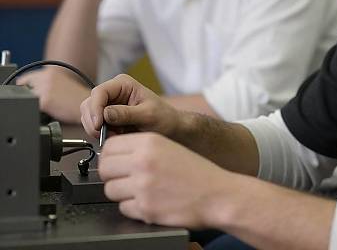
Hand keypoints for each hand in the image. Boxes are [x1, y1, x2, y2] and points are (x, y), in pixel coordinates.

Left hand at [16, 69, 89, 123]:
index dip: (26, 88)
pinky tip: (51, 112)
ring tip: (48, 107)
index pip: (25, 79)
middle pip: (22, 88)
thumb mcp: (60, 83)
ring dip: (33, 104)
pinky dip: (39, 112)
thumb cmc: (76, 98)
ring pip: (26, 98)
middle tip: (41, 102)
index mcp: (50, 71)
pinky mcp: (45, 101)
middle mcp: (46, 77)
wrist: (89, 105)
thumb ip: (45, 82)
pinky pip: (32, 108)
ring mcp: (44, 88)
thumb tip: (28, 90)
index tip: (29, 94)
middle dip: (28, 95)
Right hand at [80, 74, 178, 138]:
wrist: (170, 128)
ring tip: (116, 135)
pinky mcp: (107, 117)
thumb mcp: (148, 115)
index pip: (99, 92)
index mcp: (123, 84)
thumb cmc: (163, 118)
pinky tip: (115, 136)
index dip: (95, 109)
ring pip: (88, 116)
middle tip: (107, 135)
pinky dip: (100, 134)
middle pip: (89, 104)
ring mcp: (109, 104)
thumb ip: (126, 114)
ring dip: (97, 129)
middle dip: (94, 122)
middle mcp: (113, 92)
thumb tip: (105, 114)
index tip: (98, 125)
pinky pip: (94, 125)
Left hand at [99, 132, 230, 227]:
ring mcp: (143, 186)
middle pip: (104, 168)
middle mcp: (143, 162)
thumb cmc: (195, 171)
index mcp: (149, 142)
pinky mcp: (145, 209)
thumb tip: (114, 155)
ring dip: (122, 192)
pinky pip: (123, 207)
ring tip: (141, 190)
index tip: (116, 162)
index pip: (109, 146)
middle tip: (125, 178)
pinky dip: (133, 206)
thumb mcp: (169, 147)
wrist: (217, 194)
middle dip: (112, 175)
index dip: (110, 155)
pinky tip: (150, 201)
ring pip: (110, 190)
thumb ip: (141, 148)